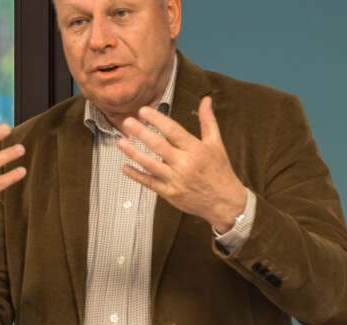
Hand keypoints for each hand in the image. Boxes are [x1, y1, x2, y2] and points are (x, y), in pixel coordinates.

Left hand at [117, 97, 247, 232]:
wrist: (225, 202)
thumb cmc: (220, 171)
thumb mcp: (216, 144)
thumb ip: (208, 120)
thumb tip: (206, 100)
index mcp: (196, 149)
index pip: (172, 130)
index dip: (156, 119)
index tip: (143, 111)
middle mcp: (185, 164)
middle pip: (158, 145)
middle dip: (141, 132)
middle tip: (127, 121)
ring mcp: (176, 180)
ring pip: (150, 164)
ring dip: (133, 153)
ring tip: (120, 141)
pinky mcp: (170, 193)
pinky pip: (149, 183)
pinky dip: (136, 175)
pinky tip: (124, 167)